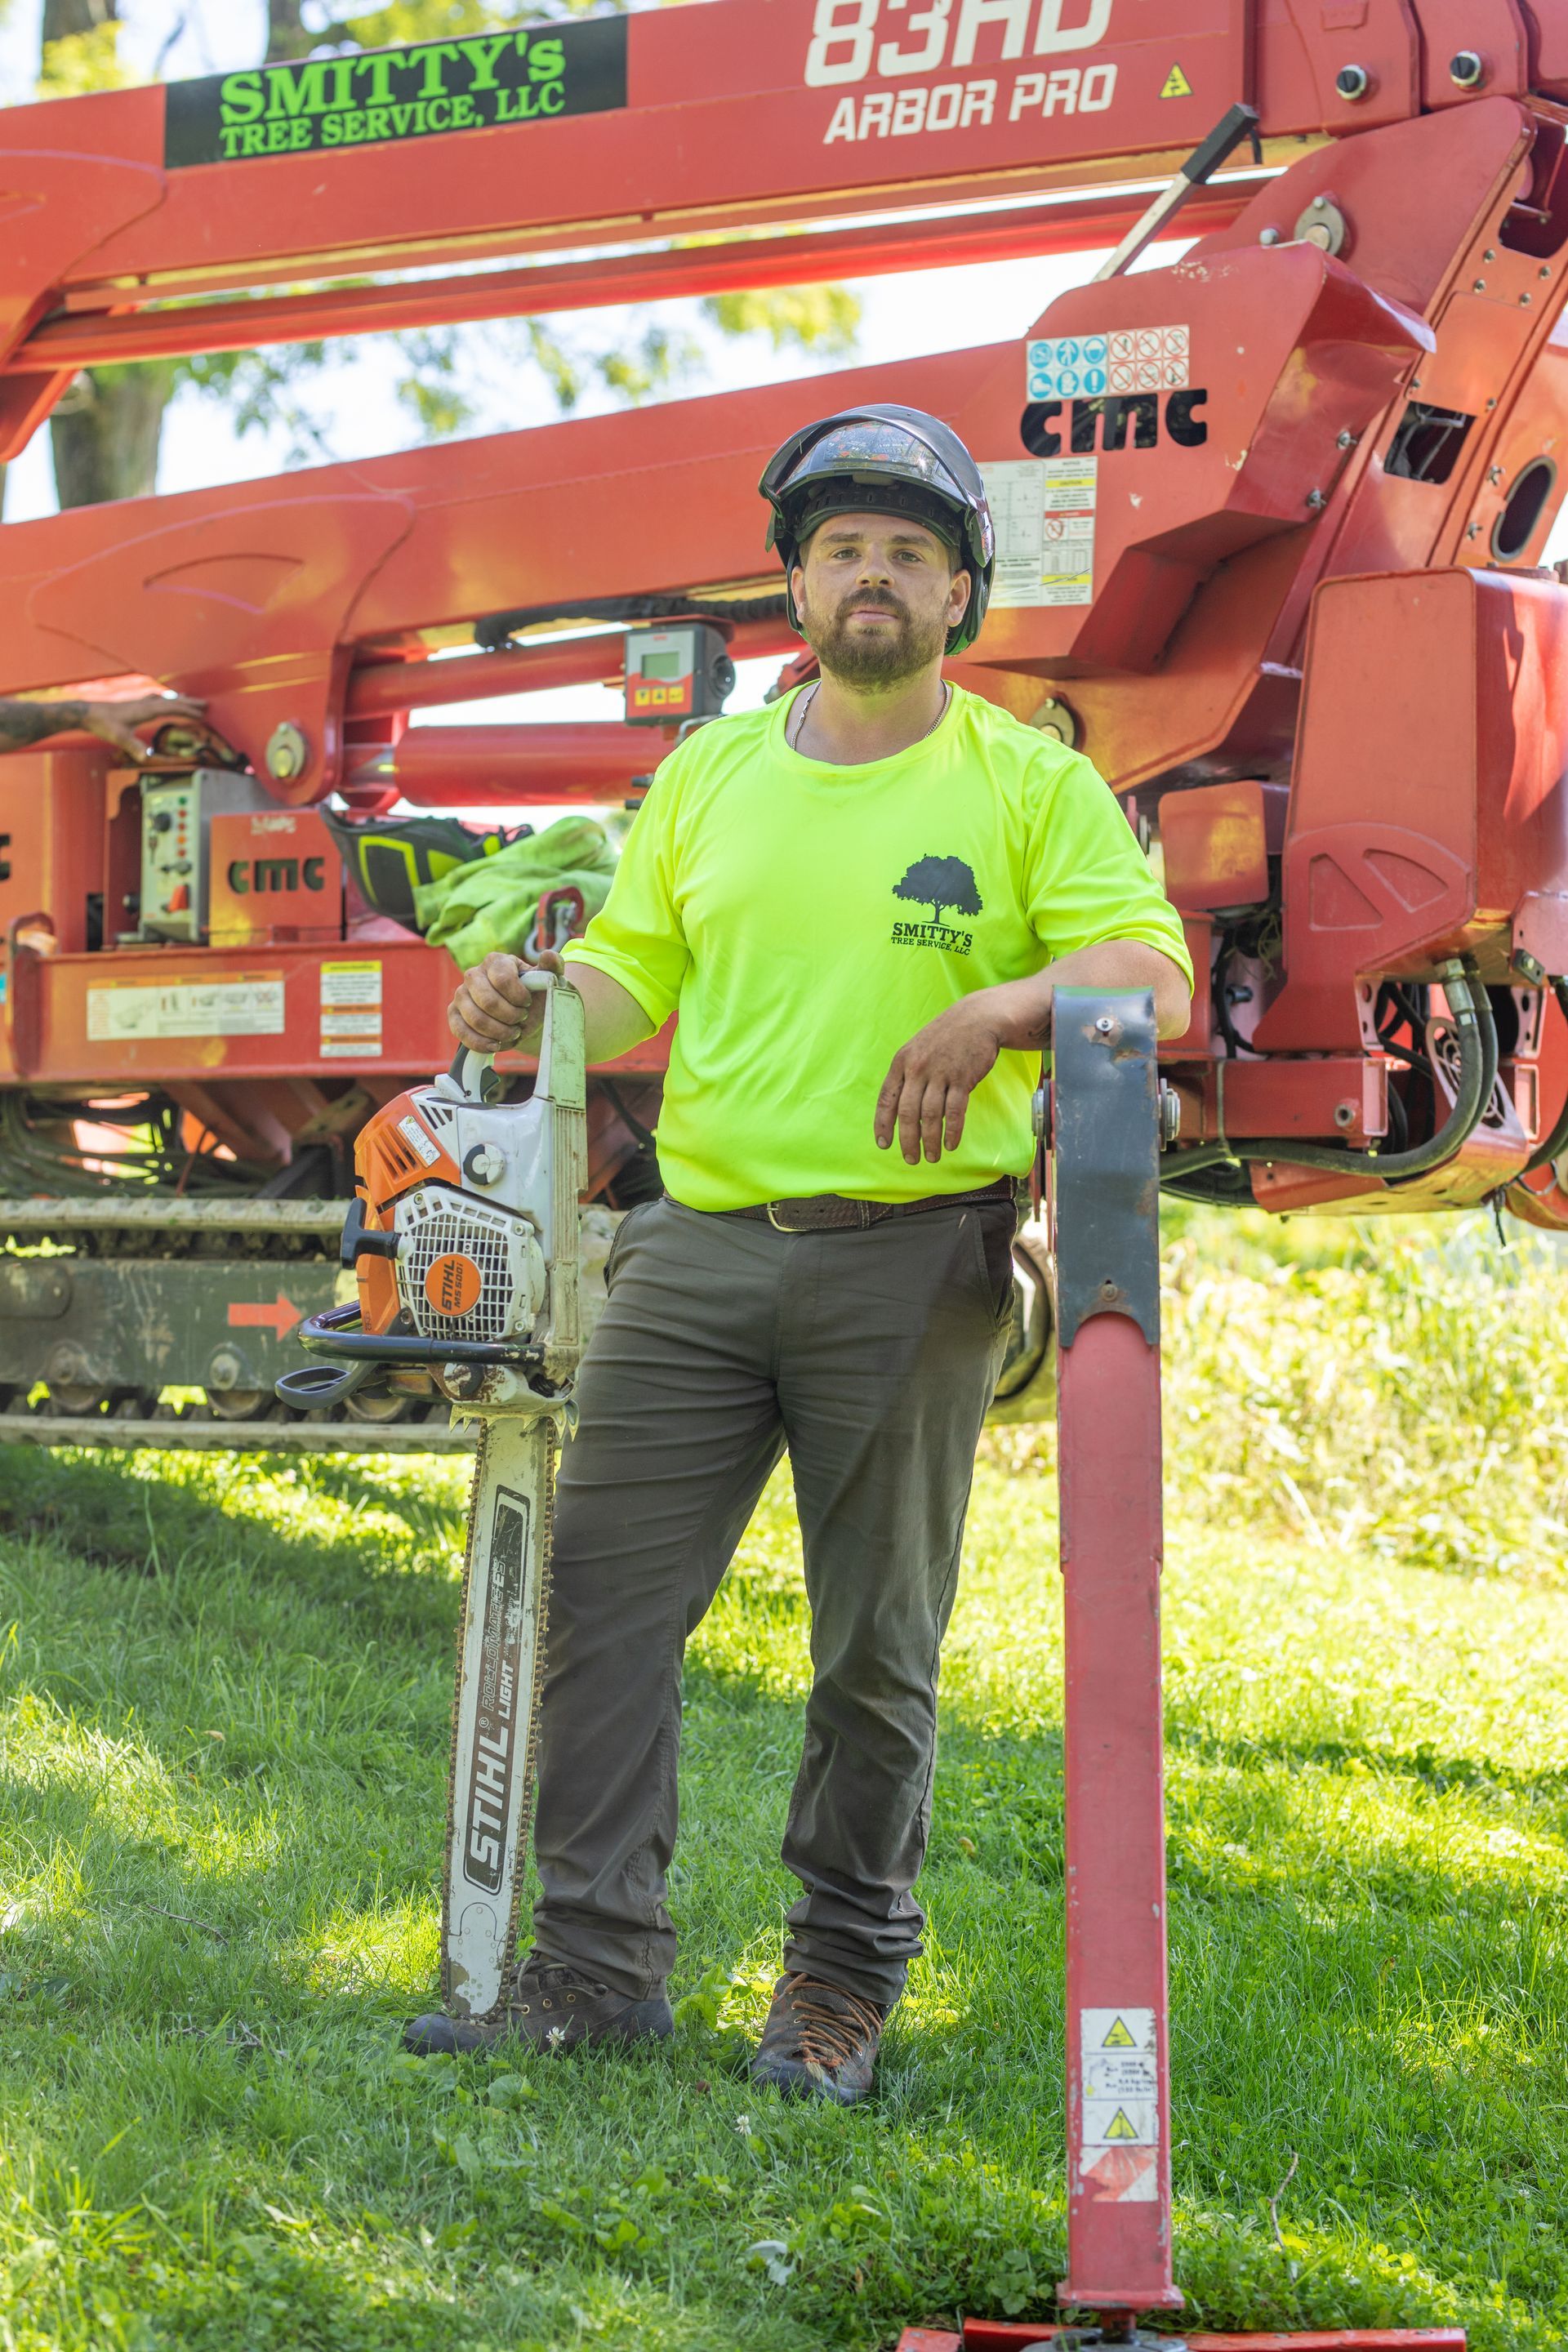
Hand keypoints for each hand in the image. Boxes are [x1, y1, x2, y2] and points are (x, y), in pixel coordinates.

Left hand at [79, 693, 206, 757]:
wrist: (86, 712)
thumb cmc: (103, 723)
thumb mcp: (119, 737)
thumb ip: (135, 747)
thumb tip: (147, 758)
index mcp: (145, 710)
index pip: (172, 708)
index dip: (188, 711)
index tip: (202, 713)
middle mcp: (144, 703)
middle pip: (172, 701)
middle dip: (189, 702)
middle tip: (205, 703)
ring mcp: (139, 702)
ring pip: (164, 699)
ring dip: (178, 700)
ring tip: (189, 699)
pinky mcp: (133, 704)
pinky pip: (155, 699)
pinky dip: (165, 699)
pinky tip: (162, 700)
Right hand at [448, 949, 563, 1052]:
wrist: (522, 1018)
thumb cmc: (533, 997)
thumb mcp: (546, 982)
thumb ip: (552, 967)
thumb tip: (548, 955)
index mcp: (496, 961)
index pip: (502, 979)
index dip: (519, 997)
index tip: (528, 1003)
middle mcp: (473, 974)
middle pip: (488, 1001)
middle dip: (510, 1017)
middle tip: (521, 1020)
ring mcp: (460, 994)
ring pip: (476, 1019)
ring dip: (499, 1032)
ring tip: (513, 1032)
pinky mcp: (454, 1014)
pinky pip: (460, 1031)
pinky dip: (481, 1043)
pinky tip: (496, 1044)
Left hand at [875, 998, 1003, 1164]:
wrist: (977, 1018)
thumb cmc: (946, 1038)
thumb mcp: (917, 1049)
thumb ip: (907, 1075)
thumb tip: (899, 1110)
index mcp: (902, 1062)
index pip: (887, 1099)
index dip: (883, 1124)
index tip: (883, 1144)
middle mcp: (918, 1068)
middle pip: (908, 1113)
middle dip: (907, 1141)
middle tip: (911, 1159)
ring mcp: (941, 1073)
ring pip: (931, 1116)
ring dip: (930, 1141)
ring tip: (932, 1157)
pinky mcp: (963, 1078)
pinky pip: (955, 1111)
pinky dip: (952, 1131)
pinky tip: (951, 1144)